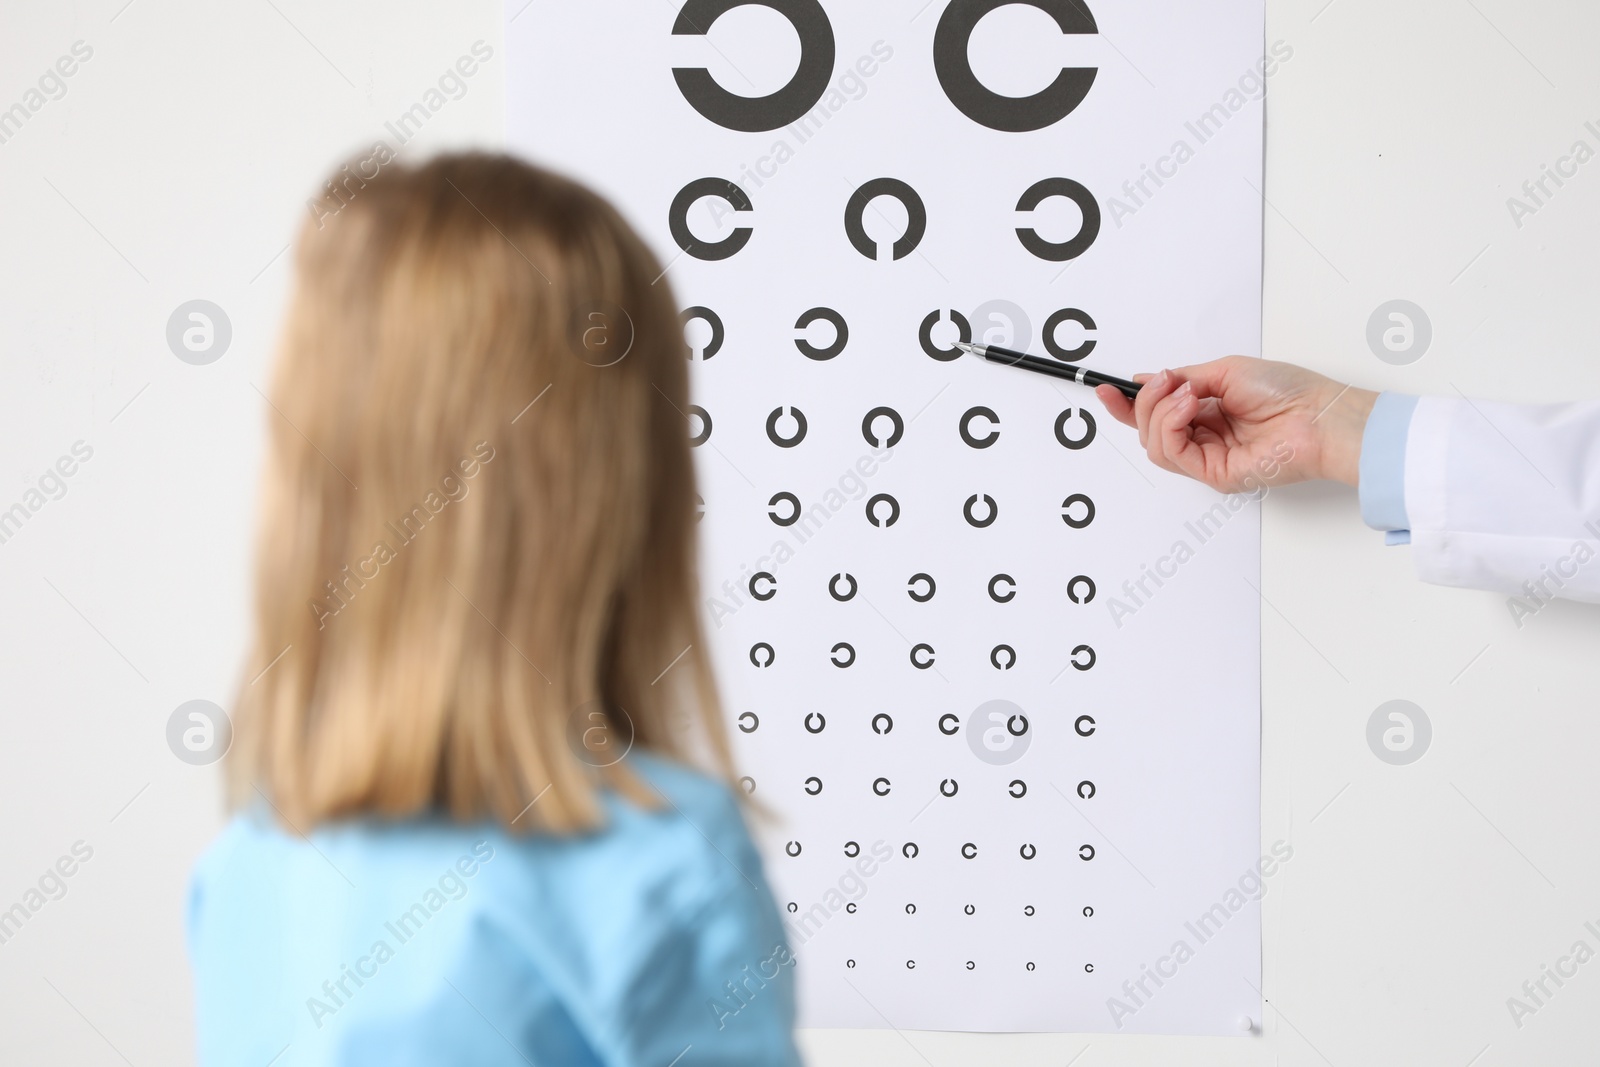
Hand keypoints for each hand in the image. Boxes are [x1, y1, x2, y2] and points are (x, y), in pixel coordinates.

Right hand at [1094, 357, 1376, 491]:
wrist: (1318, 416)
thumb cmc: (1287, 391)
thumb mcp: (1224, 370)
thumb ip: (1182, 378)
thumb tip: (1146, 379)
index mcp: (1206, 413)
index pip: (1157, 415)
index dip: (1127, 405)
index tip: (1107, 390)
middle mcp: (1204, 437)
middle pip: (1148, 430)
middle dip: (1144, 402)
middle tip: (1161, 381)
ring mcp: (1207, 458)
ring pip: (1154, 444)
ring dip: (1159, 413)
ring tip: (1183, 393)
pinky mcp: (1214, 474)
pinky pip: (1173, 454)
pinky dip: (1172, 426)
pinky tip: (1188, 408)